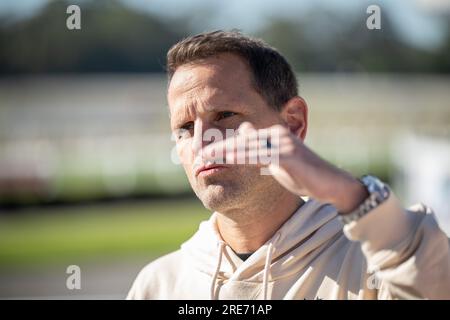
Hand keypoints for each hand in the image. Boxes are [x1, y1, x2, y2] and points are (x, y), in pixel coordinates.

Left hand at [201, 122, 367, 213]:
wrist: (329, 184)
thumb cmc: (303, 174)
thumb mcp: (278, 162)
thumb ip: (262, 153)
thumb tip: (248, 145)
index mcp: (272, 136)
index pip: (241, 138)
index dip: (221, 145)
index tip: (202, 154)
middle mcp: (276, 134)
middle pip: (240, 139)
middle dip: (217, 146)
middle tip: (196, 155)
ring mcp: (282, 142)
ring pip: (246, 144)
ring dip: (223, 150)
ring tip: (204, 156)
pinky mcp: (288, 154)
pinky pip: (260, 154)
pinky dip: (242, 156)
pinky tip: (228, 158)